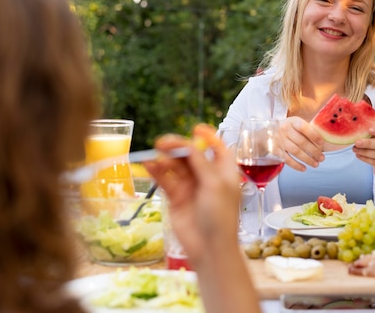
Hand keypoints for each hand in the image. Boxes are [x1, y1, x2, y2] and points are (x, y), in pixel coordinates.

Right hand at [144, 124, 239, 264]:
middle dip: (179, 146)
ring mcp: (191, 186)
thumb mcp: (215, 184)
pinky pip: (166, 179)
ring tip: (156, 156)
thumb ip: (201, 162)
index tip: (196, 127)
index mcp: (225, 172)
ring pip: (176, 165)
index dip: (208, 137)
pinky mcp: (176, 196)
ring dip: (166, 158)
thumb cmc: (221, 216)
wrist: (209, 247)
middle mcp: (208, 177)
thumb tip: (190, 144)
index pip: (218, 148)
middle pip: (192, 154)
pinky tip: (149, 165)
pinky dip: (157, 171)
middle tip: (164, 142)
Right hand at [279, 116, 324, 170]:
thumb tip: (322, 143)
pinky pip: (287, 159)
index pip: (304, 128)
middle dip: (314, 151)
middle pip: (302, 142)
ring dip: (307, 159)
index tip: (322, 143)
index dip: (314, 135)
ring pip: (296, 152)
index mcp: (292, 121)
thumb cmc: (286, 130)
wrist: (265, 135)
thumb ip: (306, 130)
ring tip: (316, 164)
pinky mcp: (275, 150)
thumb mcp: (294, 125)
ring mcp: (279, 140)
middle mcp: (285, 129)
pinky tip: (304, 168)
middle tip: (322, 158)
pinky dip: (296, 165)